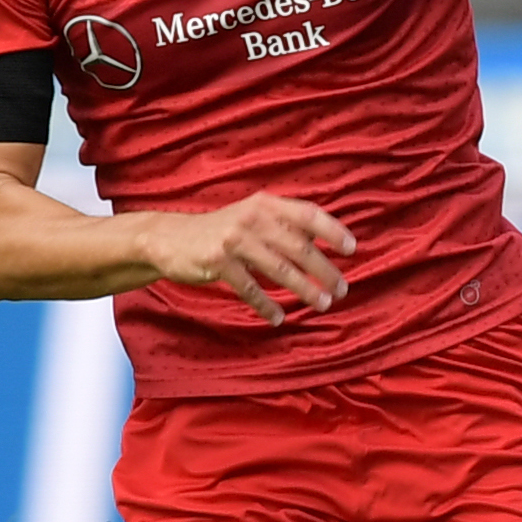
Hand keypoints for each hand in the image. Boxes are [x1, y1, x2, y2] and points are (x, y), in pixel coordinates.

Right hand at [134, 195, 358, 326]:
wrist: (169, 237)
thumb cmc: (221, 229)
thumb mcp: (252, 217)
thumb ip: (284, 225)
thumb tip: (324, 241)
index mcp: (266, 204)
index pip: (308, 213)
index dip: (333, 230)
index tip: (353, 249)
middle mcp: (253, 217)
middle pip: (300, 246)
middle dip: (325, 270)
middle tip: (342, 290)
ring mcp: (235, 239)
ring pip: (280, 269)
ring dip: (305, 289)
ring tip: (323, 304)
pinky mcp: (218, 262)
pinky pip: (250, 288)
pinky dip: (266, 305)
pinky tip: (278, 317)